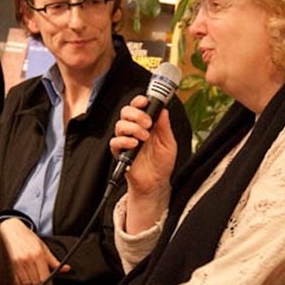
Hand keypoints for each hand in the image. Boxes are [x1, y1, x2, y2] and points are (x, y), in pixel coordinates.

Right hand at [0, 218, 70, 284]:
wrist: (10, 229)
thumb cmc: (27, 238)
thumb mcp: (42, 247)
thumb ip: (53, 260)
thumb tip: (66, 269)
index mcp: (38, 255)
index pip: (44, 278)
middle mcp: (27, 259)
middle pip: (35, 283)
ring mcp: (16, 263)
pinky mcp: (8, 266)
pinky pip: (15, 283)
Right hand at [110, 96, 176, 233]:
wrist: (155, 183)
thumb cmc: (162, 164)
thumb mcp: (169, 143)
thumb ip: (164, 126)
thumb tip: (163, 110)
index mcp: (147, 125)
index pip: (138, 107)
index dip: (139, 101)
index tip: (144, 101)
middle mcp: (135, 130)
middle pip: (126, 111)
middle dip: (136, 114)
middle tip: (147, 123)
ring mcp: (126, 140)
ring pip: (120, 124)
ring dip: (133, 128)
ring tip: (144, 137)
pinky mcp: (119, 152)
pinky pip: (115, 141)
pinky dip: (124, 140)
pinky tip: (134, 144)